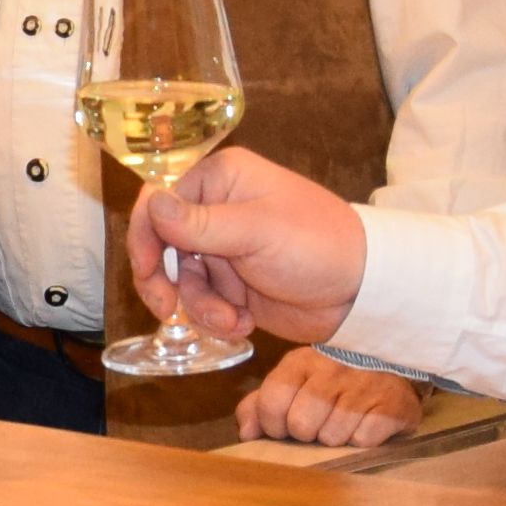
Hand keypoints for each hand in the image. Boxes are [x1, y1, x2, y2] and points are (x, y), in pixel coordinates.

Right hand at [130, 144, 370, 351]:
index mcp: (221, 181)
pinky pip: (204, 303)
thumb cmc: (317, 246)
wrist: (361, 292)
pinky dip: (218, 319)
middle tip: (167, 310)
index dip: (144, 238)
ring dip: (202, 308)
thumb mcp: (256, 232)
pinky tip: (244, 324)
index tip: (146, 272)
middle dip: (168, 283)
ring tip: (233, 322)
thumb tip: (150, 201)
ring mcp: (225, 250)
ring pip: (182, 282)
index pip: (159, 202)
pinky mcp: (234, 284)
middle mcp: (217, 211)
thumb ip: (199, 223)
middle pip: (161, 246)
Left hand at [235, 352, 422, 447]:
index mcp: (301, 362)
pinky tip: (365, 424)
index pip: (271, 403)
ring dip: (336, 438)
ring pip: (332, 437)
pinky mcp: (392, 404)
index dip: (273, 425)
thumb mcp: (293, 385)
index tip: (285, 426)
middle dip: (307, 433)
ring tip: (344, 423)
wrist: (390, 370)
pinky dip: (362, 441)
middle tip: (319, 424)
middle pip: (301, 424)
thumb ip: (261, 405)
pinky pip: (363, 441)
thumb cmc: (332, 383)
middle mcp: (332, 368)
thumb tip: (247, 433)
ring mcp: (364, 385)